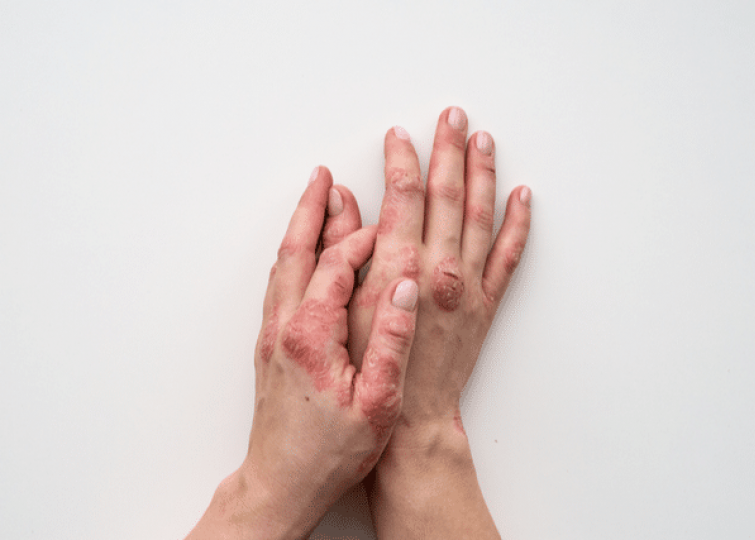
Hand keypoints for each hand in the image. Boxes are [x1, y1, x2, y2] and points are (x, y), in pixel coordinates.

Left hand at [186, 168, 418, 539]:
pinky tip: (301, 254)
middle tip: (323, 177)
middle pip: (298, 251)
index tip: (382, 222)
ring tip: (314, 202)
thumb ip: (392, 341)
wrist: (280, 482)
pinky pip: (280, 285)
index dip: (360, 238)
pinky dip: (292, 257)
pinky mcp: (270, 346)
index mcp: (312, 334)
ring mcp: (272, 334)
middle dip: (313, 210)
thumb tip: (407, 289)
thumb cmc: (330, 451)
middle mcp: (285, 326)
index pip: (336, 265)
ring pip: (284, 266)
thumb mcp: (377, 403)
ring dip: (300, 229)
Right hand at [348, 107, 531, 538]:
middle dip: (449, 150)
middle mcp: (442, 269)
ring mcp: (470, 285)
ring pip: (483, 215)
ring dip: (484, 173)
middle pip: (449, 195)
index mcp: (404, 267)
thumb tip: (346, 204)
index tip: (400, 136)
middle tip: (452, 117)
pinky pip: (511, 255)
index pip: (406, 198)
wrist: (414, 418)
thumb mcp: (347, 307)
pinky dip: (519, 223)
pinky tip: (523, 197)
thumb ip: (349, 251)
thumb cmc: (374, 367)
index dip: (403, 162)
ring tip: (484, 139)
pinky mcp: (487, 303)